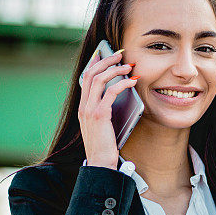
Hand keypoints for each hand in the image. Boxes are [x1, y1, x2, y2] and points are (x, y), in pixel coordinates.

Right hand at [78, 49, 137, 169]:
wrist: (100, 163)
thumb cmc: (105, 146)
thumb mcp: (102, 125)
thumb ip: (105, 110)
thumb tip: (118, 95)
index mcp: (83, 106)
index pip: (86, 78)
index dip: (94, 63)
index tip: (104, 52)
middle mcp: (83, 105)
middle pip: (91, 73)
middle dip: (106, 60)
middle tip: (120, 54)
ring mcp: (89, 109)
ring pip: (99, 79)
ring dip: (115, 69)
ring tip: (128, 66)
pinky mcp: (99, 115)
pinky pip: (111, 92)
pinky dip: (122, 84)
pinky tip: (132, 82)